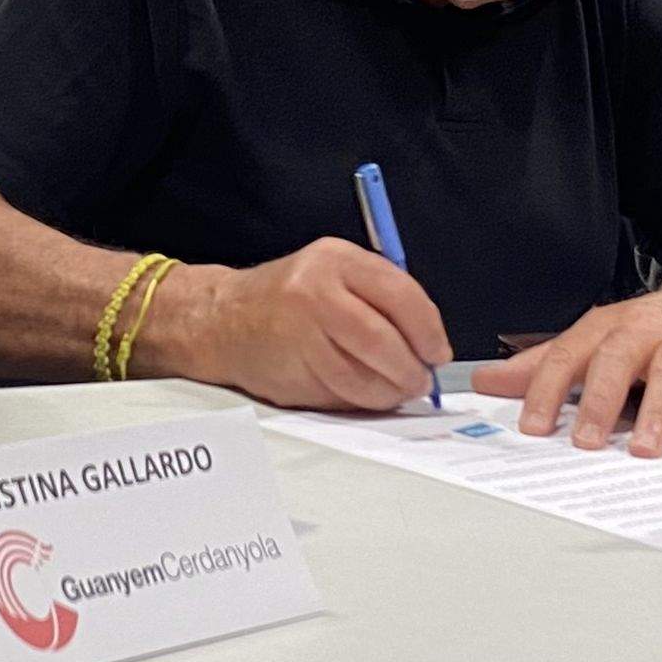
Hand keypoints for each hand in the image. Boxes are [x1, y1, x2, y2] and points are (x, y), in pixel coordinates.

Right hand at [148, 239, 446, 412]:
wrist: (224, 319)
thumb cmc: (289, 297)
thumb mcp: (335, 272)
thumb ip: (382, 296)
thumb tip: (429, 341)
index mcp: (335, 260)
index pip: (400, 295)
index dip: (428, 330)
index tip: (437, 351)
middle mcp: (315, 292)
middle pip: (382, 340)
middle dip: (411, 368)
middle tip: (422, 379)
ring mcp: (299, 334)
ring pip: (362, 375)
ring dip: (390, 391)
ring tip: (398, 390)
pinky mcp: (290, 370)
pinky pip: (341, 395)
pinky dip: (363, 401)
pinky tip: (367, 394)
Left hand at [474, 273, 661, 457]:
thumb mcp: (602, 335)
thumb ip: (547, 362)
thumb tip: (488, 381)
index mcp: (609, 327)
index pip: (569, 355)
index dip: (547, 389)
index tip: (532, 426)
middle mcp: (647, 330)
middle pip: (617, 359)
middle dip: (600, 400)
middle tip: (586, 441)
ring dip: (658, 412)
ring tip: (645, 449)